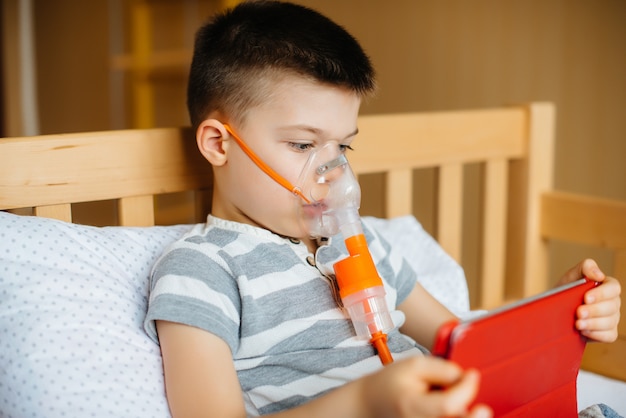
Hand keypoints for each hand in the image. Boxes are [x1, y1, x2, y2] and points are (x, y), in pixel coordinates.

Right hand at [361, 356, 491, 417]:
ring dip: (466, 417)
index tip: (472, 375)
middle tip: (482, 408)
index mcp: (412, 406)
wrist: (371, 403)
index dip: (466, 388)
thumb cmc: (391, 384)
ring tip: (469, 411)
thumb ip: (442, 369)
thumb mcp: (414, 365)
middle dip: (474, 417)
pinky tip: (461, 414)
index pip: (448, 404)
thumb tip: (466, 378)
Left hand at [558, 259, 620, 342]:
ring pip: (610, 322)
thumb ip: (586, 267)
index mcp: (607, 287)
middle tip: (578, 312)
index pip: (614, 288)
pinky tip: (584, 331)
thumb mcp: (572, 275)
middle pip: (612, 307)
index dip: (601, 293)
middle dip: (594, 310)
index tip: (586, 297)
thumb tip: (599, 275)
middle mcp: (613, 303)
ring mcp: (612, 318)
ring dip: (593, 323)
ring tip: (578, 324)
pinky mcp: (607, 332)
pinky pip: (609, 335)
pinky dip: (596, 334)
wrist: (556, 309)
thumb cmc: (567, 290)